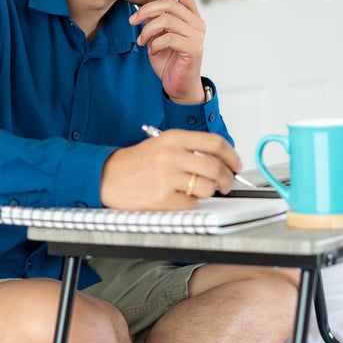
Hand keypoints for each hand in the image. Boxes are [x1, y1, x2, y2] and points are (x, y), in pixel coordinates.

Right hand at [99, 129, 241, 209]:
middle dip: (228, 179)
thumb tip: (222, 162)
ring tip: (197, 190)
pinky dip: (190, 204)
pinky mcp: (161, 198)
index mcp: (173, 138)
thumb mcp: (163, 144)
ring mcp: (166, 177)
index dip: (232, 156)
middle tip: (227, 184)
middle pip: (215, 168)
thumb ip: (191, 149)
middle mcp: (170, 155)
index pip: (215, 143)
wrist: (107, 176)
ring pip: (206, 188)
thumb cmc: (137, 162)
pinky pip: (191, 204)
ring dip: (208, 192)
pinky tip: (178, 198)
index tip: (235, 165)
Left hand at [131, 0, 205, 103]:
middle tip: (132, 21)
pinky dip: (155, 43)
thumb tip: (143, 8)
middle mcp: (197, 23)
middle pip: (170, 4)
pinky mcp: (193, 49)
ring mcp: (197, 36)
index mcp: (190, 16)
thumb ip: (156, 20)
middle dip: (146, 10)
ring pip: (166, 21)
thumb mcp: (159, 35)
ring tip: (141, 41)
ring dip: (147, 30)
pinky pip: (168, 38)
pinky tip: (152, 50)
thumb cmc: (168, 59)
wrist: (178, 85)